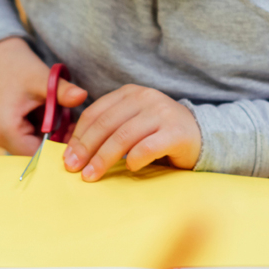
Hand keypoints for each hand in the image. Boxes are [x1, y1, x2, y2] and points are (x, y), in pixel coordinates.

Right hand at [0, 38, 87, 154]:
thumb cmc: (18, 67)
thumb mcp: (42, 79)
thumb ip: (63, 92)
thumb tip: (83, 96)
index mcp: (6, 130)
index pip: (37, 154)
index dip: (59, 149)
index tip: (78, 137)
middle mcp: (0, 138)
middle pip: (36, 153)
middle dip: (57, 142)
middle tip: (74, 126)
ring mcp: (1, 136)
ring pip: (34, 147)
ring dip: (52, 136)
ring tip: (66, 119)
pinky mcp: (6, 132)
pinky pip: (29, 139)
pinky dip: (44, 131)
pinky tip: (55, 117)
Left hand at [63, 84, 201, 181]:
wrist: (201, 135)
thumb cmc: (158, 133)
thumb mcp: (132, 122)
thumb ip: (109, 128)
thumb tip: (74, 150)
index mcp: (130, 93)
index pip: (96, 112)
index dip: (79, 135)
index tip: (68, 156)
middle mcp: (145, 98)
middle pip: (106, 124)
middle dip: (86, 148)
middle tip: (74, 168)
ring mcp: (162, 113)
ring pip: (123, 136)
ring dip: (103, 158)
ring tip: (91, 175)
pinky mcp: (176, 132)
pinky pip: (147, 147)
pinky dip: (134, 159)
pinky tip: (128, 168)